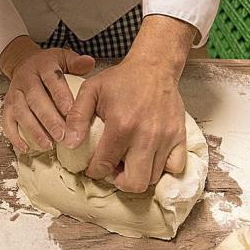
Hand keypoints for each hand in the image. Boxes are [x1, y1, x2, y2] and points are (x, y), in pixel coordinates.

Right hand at [0, 36, 94, 152]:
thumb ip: (76, 63)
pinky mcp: (6, 106)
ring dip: (34, 130)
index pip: (52, 80)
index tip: (71, 113)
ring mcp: (14, 93)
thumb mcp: (64, 57)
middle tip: (62, 135)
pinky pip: (7, 122)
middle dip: (49, 119)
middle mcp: (26, 79)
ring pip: (21, 112)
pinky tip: (26, 148)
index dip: (61, 96)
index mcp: (42, 66)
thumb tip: (90, 63)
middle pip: (35, 100)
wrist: (24, 62)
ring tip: (48, 145)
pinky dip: (15, 136)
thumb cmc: (49, 65)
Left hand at [63, 15, 195, 192]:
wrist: (154, 67)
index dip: (95, 171)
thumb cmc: (121, 79)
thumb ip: (77, 117)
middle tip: (114, 169)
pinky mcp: (180, 136)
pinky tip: (150, 158)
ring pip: (153, 177)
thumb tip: (69, 144)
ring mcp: (166, 138)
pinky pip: (175, 167)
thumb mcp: (91, 90)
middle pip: (135, 182)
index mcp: (121, 125)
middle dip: (120, 181)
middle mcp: (145, 136)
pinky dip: (162, 169)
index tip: (94, 167)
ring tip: (129, 161)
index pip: (105, 165)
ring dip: (138, 174)